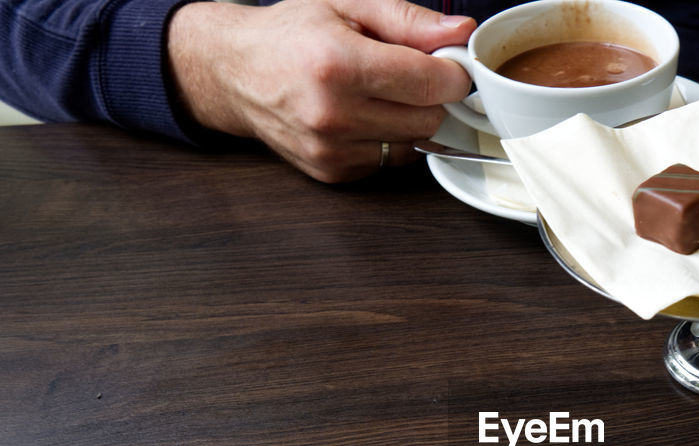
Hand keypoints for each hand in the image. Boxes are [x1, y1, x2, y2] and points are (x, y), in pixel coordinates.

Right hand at [167, 0, 475, 182]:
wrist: (234, 72)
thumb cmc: (290, 34)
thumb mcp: (348, 5)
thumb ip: (409, 20)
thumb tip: (461, 32)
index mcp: (339, 64)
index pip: (432, 84)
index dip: (451, 73)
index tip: (445, 64)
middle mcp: (334, 114)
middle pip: (429, 119)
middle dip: (429, 96)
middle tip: (408, 75)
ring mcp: (332, 149)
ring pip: (414, 144)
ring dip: (409, 120)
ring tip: (378, 93)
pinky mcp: (332, 172)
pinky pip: (389, 161)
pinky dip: (387, 139)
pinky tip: (362, 115)